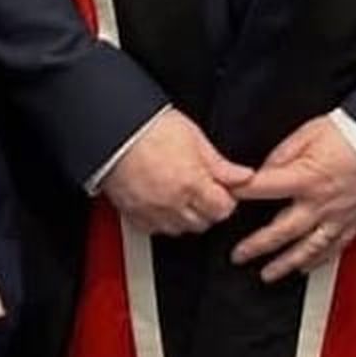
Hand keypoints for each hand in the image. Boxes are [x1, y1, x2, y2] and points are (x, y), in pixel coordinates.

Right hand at [100, 108, 252, 235]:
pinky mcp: (134, 214)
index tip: (219, 188)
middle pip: (204, 222)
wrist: (112, 127)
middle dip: (207, 207)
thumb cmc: (148, 127)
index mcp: (192, 184)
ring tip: (179, 193)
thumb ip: (220, 163)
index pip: (223, 209)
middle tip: (199, 187)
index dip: (225, 198)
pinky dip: (160, 220)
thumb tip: (243, 176)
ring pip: (181, 229)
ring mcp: (153, 211)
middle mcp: (174, 203)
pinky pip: (155, 229)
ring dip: (185, 215)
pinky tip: (160, 202)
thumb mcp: (192, 136)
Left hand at [230, 116, 355, 281]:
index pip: (263, 189)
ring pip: (307, 249)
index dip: (239, 193)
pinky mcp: (351, 224)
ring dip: (284, 264)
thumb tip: (263, 170)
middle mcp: (319, 204)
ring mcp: (336, 218)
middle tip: (238, 256)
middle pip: (282, 231)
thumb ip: (281, 154)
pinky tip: (303, 268)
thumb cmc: (349, 136)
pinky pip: (331, 249)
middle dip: (257, 246)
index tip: (223, 199)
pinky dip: (315, 262)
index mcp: (305, 178)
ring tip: (267, 274)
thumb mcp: (306, 134)